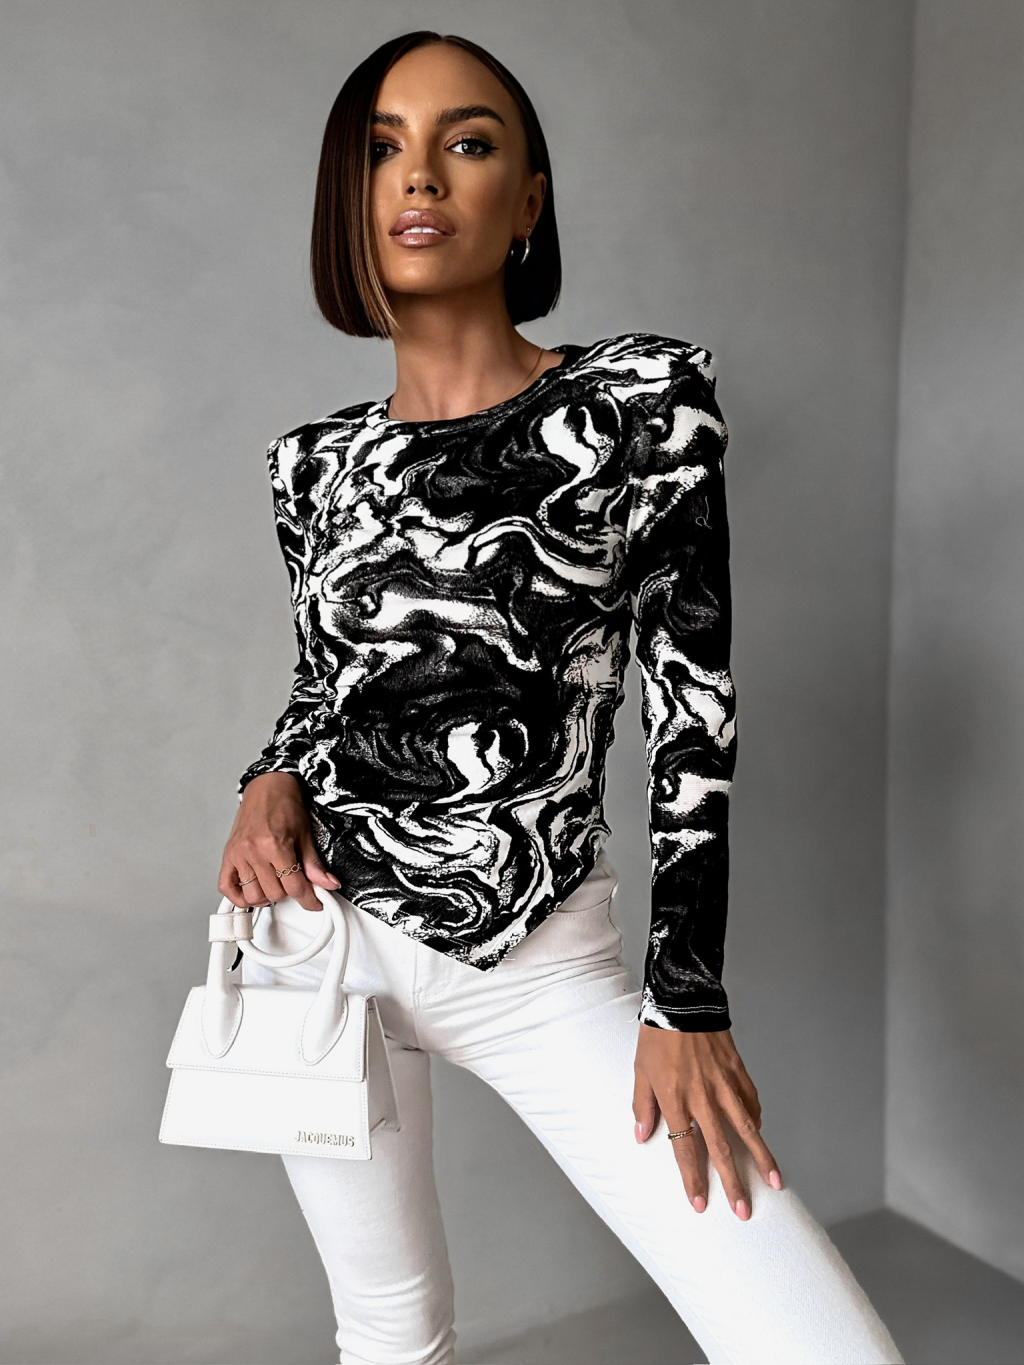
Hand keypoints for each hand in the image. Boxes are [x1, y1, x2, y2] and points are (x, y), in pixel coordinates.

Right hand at [219, 771, 340, 912]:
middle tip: (295, 883)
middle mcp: (254, 851)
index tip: (314, 902)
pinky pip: (227, 887)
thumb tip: (328, 884)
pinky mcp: (228, 855)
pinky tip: (252, 894)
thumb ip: (314, 864)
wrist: (269, 786)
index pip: (294, 886)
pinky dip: (239, 897)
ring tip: (276, 885)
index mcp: (275, 846)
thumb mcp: (305, 835)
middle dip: (289, 892)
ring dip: (267, 895)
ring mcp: (238, 854)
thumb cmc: (285, 805)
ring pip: (253, 895)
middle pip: (274, 893)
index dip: (308, 899)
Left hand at [633, 1024, 782, 1217]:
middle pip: (720, 1148)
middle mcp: (703, 1097)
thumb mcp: (640, 1070)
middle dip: (733, 1183)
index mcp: (676, 1099)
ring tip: (775, 1182)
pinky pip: (750, 1100)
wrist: (682, 999)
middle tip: (743, 1211)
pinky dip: (756, 1118)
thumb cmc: (657, 1035)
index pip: (685, 1149)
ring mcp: (724, 1084)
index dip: (692, 1179)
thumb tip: (642, 1137)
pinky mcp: (738, 1070)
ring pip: (746, 1128)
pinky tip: (760, 1132)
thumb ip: (643, 1105)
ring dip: (761, 1157)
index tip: (699, 1204)